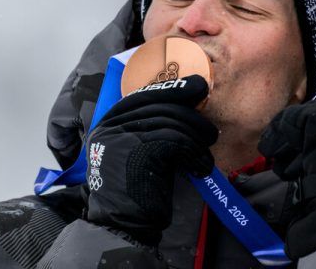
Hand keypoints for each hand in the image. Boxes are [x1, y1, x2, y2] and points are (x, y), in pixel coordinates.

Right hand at [83, 75, 217, 245]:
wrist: (124, 227)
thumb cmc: (136, 194)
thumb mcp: (134, 155)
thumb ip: (147, 130)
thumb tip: (182, 102)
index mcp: (106, 125)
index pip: (141, 97)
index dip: (171, 91)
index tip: (196, 88)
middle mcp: (109, 128)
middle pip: (159, 106)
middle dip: (190, 115)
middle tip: (209, 130)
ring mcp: (122, 137)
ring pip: (172, 123)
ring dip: (196, 138)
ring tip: (205, 153)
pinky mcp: (139, 150)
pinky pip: (178, 141)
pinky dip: (195, 154)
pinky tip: (201, 167)